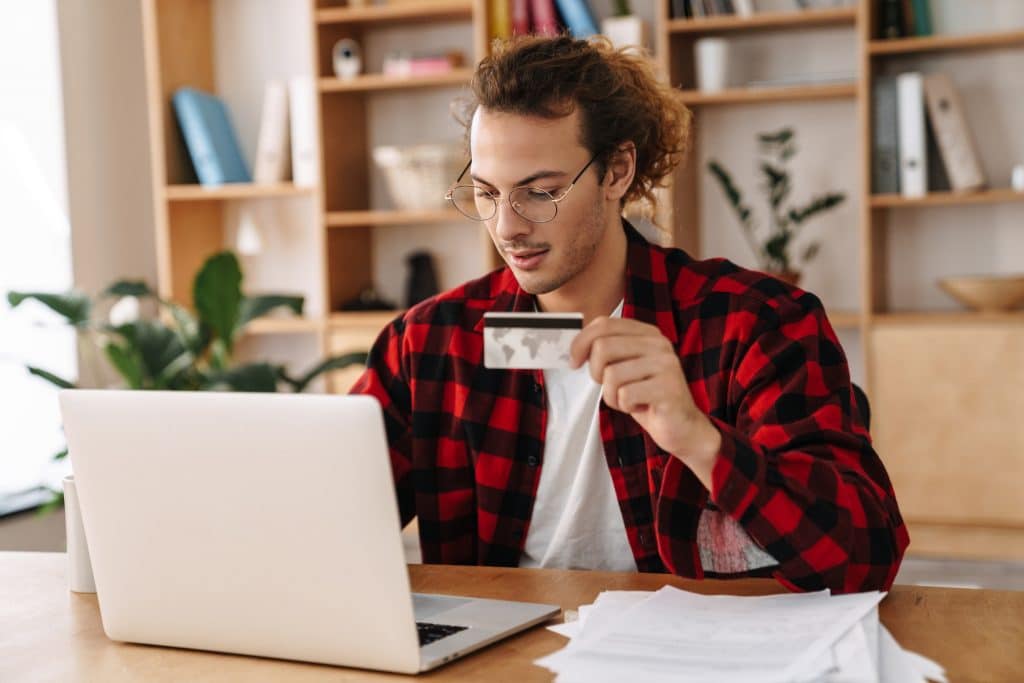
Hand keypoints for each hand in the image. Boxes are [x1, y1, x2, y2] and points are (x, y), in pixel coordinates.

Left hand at [569, 317, 721, 476]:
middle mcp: (659, 344)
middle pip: (603, 346)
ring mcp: (666, 364)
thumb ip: (606, 352)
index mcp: (647, 333)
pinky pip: (625, 394)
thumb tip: (573, 348)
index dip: (581, 342)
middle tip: (609, 386)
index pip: (604, 324)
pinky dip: (624, 406)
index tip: (574, 361)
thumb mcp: (624, 368)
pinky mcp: (668, 388)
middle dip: (595, 372)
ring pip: (611, 374)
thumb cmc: (647, 398)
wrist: (680, 426)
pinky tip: (640, 406)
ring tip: (629, 399)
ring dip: (612, 395)